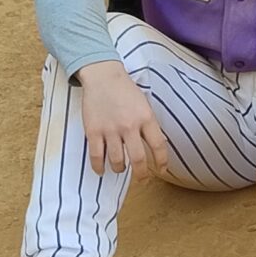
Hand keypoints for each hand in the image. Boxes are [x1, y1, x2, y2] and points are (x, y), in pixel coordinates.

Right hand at [74, 61, 172, 177]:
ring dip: (120, 169)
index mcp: (146, 118)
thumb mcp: (144, 104)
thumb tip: (156, 145)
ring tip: (120, 169)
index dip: (162, 162)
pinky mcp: (93, 132)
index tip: (162, 170)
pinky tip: (102, 170)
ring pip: (117, 161)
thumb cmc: (125, 90)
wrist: (103, 76)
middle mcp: (130, 126)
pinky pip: (97, 157)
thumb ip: (149, 124)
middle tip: (142, 180)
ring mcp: (110, 130)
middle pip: (138, 159)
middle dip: (142, 175)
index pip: (158, 146)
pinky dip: (99, 167)